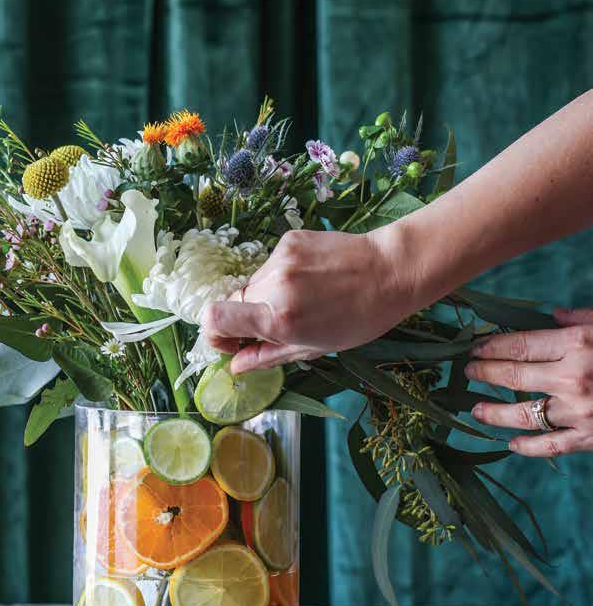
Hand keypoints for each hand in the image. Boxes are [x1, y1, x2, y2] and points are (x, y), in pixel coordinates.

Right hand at [201, 227, 414, 373]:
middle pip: (235, 302)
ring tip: (306, 298)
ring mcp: (281, 259)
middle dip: (250, 317)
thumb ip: (269, 356)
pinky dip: (283, 276)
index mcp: (280, 318)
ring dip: (269, 295)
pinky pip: (272, 265)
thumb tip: (236, 366)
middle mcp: (274, 285)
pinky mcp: (289, 239)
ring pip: (255, 283)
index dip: (215, 335)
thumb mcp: (316, 347)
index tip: (233, 343)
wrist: (391, 269)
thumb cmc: (360, 316)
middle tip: (279, 324)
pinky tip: (312, 279)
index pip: (215, 318)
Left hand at [466, 308, 592, 456]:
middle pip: (512, 376)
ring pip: (523, 414)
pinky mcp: (591, 438)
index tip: (473, 348)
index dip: (490, 346)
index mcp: (578, 343)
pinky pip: (550, 446)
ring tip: (476, 410)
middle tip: (467, 372)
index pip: (519, 344)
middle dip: (484, 373)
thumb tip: (552, 315)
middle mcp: (573, 377)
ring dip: (494, 412)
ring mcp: (580, 411)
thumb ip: (583, 319)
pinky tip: (511, 444)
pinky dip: (527, 447)